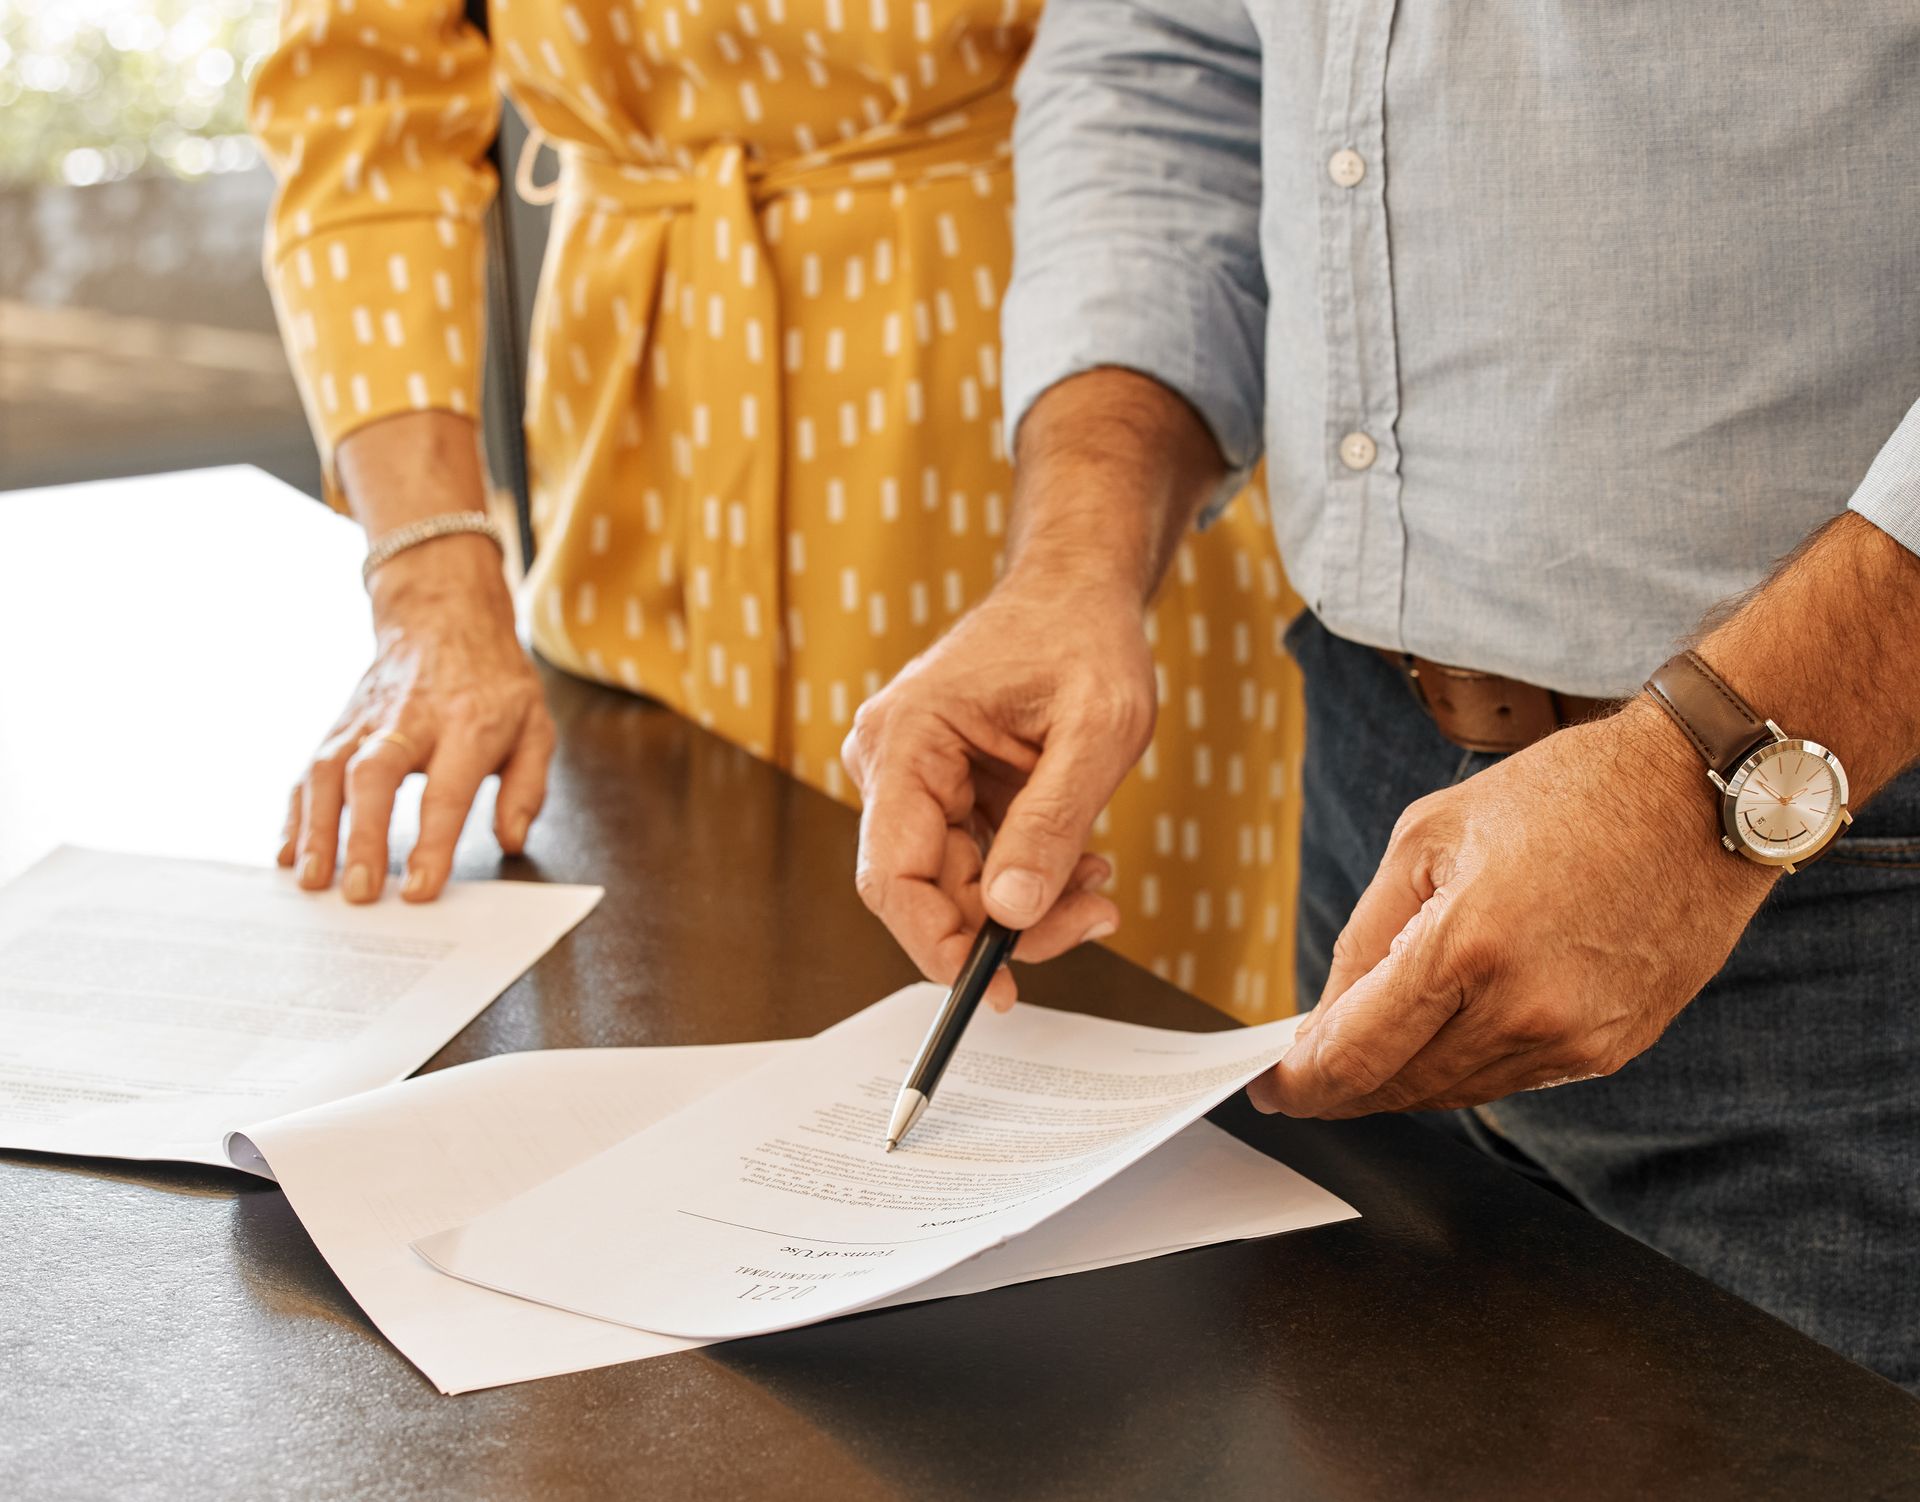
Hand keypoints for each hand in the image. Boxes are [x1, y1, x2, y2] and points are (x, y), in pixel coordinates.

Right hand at [279, 534, 552, 902]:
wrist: (445, 616)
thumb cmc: (494, 683)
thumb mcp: (536, 727)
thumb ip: (527, 788)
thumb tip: (511, 840)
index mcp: (468, 724)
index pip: (447, 791)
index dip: (432, 843)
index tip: (419, 888)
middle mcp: (409, 720)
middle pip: (373, 775)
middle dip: (362, 835)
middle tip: (358, 891)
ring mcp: (366, 720)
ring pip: (328, 770)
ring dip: (316, 828)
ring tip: (311, 880)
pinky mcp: (339, 724)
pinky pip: (308, 767)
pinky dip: (294, 811)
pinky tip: (289, 851)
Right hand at [840, 568, 1156, 1008]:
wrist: (1079, 592)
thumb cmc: (1084, 639)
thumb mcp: (1097, 732)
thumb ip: (1052, 824)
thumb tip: (1011, 914)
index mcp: (907, 739)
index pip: (891, 874)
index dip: (936, 944)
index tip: (992, 988)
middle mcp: (890, 760)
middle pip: (928, 890)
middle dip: (1009, 924)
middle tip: (1093, 917)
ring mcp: (912, 776)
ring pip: (956, 884)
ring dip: (1028, 901)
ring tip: (1098, 881)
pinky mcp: (941, 788)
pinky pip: (973, 861)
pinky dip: (1027, 875)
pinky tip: (1079, 860)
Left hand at [1249, 699, 1778, 1116]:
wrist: (1699, 797)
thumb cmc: (1562, 796)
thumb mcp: (1428, 837)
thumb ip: (1366, 935)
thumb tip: (1325, 1018)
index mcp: (1466, 946)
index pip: (1358, 1055)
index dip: (1302, 1084)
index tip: (1270, 1088)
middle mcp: (1523, 1009)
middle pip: (1400, 1086)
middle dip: (1343, 1086)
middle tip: (1304, 1075)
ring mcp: (1574, 1039)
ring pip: (1454, 1093)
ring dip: (1403, 1078)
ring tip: (1368, 1047)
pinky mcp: (1611, 1050)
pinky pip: (1511, 1079)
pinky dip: (1465, 1065)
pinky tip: (1447, 1032)